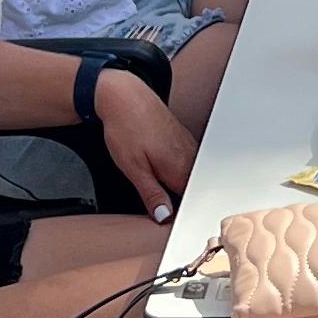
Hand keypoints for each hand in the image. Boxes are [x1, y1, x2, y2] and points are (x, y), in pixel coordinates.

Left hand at [93, 67, 197, 221]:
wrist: (125, 96)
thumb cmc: (127, 128)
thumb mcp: (133, 168)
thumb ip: (152, 194)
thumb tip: (164, 217)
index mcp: (180, 168)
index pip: (189, 202)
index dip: (179, 214)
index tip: (167, 221)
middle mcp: (189, 157)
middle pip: (192, 189)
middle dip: (180, 202)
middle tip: (160, 208)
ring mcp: (187, 146)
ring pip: (189, 176)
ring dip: (178, 186)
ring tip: (159, 187)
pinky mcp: (182, 139)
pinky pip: (186, 163)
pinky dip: (177, 171)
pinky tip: (163, 170)